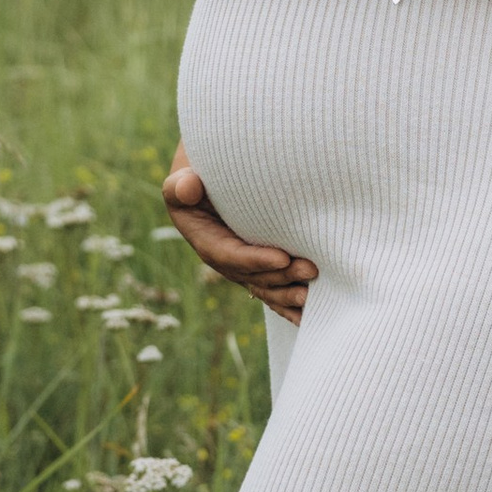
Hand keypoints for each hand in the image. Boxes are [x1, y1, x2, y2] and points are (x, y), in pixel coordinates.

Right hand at [161, 148, 313, 320]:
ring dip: (287, 294)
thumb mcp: (184, 180)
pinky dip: (289, 304)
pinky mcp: (259, 267)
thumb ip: (181, 186)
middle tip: (310, 270)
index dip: (254, 260)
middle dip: (280, 277)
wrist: (212, 181)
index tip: (282, 258)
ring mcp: (242, 266)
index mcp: (205, 240)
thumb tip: (187, 187)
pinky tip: (308, 315)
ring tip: (310, 296)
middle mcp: (224, 259)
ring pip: (264, 287)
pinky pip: (273, 288)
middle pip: (251, 275)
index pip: (230, 255)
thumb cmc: (199, 176)